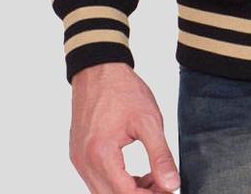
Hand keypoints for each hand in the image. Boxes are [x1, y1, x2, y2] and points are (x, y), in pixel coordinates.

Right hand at [70, 63, 179, 192]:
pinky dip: (117, 182)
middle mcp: (84, 162)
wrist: (98, 69)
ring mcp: (79, 160)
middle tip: (163, 185)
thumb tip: (172, 185)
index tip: (168, 189)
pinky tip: (135, 174)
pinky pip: (97, 180)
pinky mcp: (78, 155)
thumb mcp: (149, 120)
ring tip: (152, 179)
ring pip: (103, 192)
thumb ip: (160, 156)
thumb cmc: (122, 90)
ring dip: (128, 191)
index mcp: (101, 154)